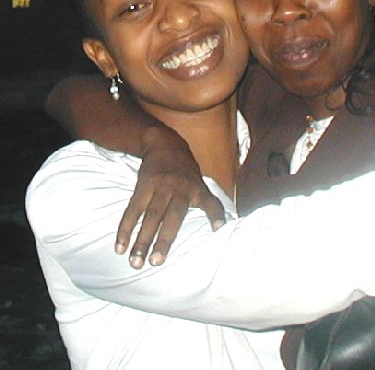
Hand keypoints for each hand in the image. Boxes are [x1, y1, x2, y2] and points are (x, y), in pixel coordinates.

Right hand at [115, 126, 224, 268]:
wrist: (165, 145)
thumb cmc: (187, 172)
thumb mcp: (202, 184)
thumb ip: (210, 205)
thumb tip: (221, 228)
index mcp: (197, 190)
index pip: (211, 203)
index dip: (216, 214)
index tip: (219, 229)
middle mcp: (180, 189)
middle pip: (172, 217)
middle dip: (164, 240)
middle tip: (156, 262)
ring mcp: (160, 187)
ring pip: (150, 216)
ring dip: (141, 240)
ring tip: (135, 262)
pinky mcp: (143, 186)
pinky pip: (132, 210)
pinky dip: (125, 228)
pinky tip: (120, 246)